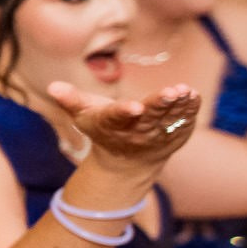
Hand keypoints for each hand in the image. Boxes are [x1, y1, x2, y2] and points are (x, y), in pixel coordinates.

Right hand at [48, 81, 201, 171]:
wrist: (128, 161)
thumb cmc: (104, 129)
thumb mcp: (84, 114)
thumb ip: (70, 99)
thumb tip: (53, 86)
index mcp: (112, 124)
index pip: (117, 117)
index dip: (125, 112)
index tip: (134, 107)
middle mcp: (136, 132)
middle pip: (148, 117)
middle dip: (159, 105)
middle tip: (170, 92)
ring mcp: (158, 135)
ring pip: (169, 119)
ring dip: (178, 106)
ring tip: (184, 91)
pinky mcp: (176, 135)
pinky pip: (184, 122)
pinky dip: (190, 110)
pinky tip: (193, 95)